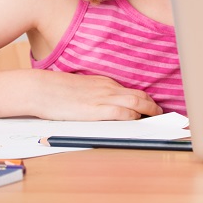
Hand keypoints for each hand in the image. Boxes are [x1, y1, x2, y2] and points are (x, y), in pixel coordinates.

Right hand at [15, 70, 162, 119]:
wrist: (41, 89)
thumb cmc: (57, 90)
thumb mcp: (83, 87)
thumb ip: (97, 93)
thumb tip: (107, 103)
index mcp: (104, 83)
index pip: (132, 90)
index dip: (146, 98)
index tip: (153, 105)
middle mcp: (107, 88)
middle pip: (138, 94)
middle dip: (152, 104)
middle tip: (161, 112)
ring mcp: (102, 98)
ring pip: (134, 101)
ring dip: (149, 109)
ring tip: (157, 116)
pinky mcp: (94, 109)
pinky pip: (119, 111)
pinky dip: (131, 115)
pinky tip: (138, 119)